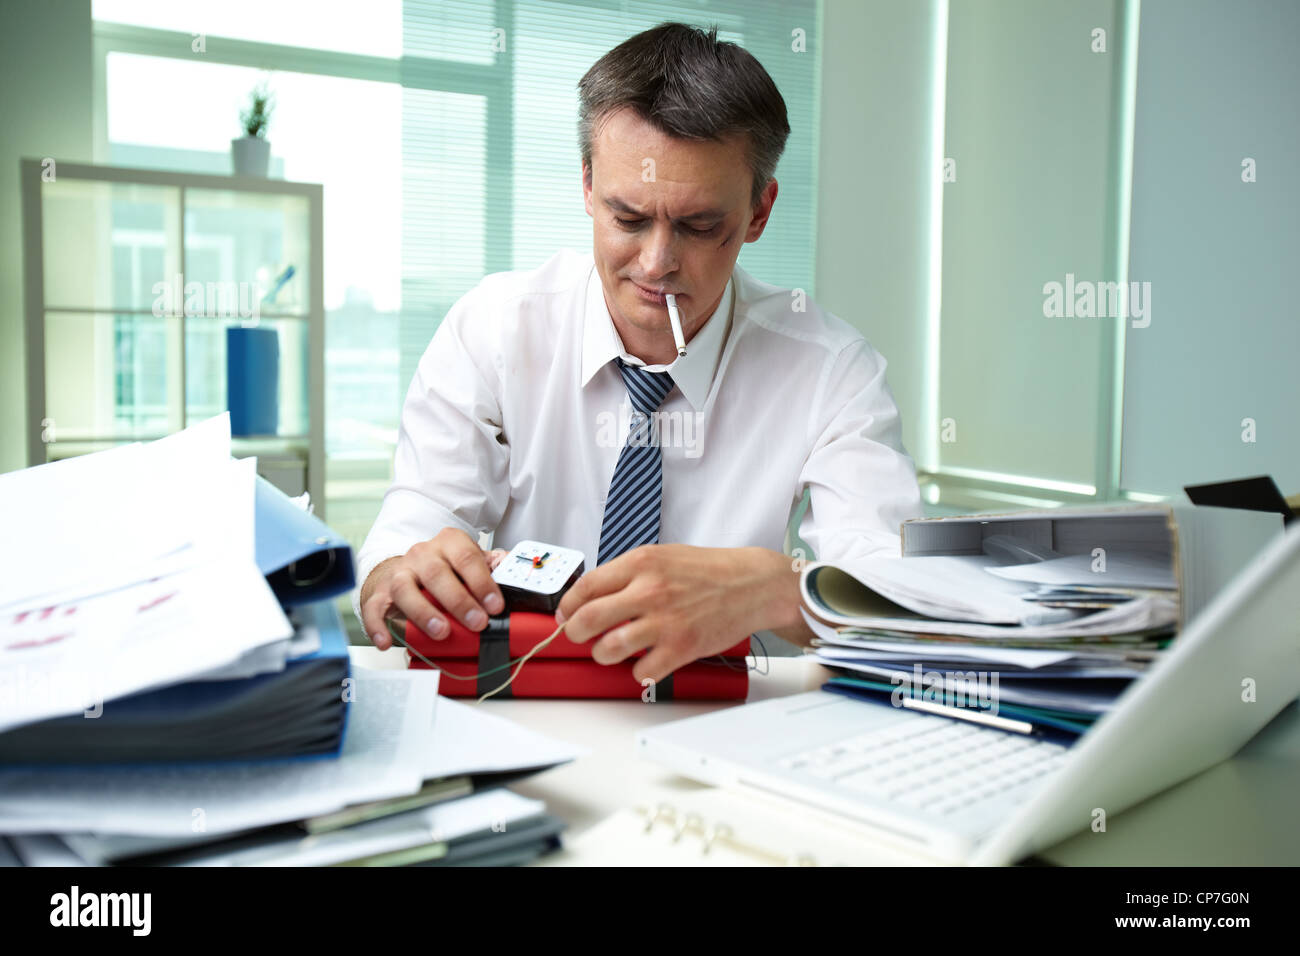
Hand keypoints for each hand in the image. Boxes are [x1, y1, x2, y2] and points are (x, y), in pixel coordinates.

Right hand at [360, 528, 508, 649]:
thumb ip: (494, 567)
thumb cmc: (448, 568)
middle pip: (437, 574)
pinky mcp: (380, 593)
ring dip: (423, 612)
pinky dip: (378, 626)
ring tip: (441, 632)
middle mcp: (422, 554)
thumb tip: (515, 574)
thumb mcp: (473, 562)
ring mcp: (399, 572)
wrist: (411, 567)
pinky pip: (374, 608)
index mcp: (449, 543)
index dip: (482, 582)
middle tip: (477, 622)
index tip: (495, 605)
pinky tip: (387, 642)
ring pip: (405, 588)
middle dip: (459, 601)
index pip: (467, 557)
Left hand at [554, 544, 802, 682]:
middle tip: (578, 636)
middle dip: (575, 632)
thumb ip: (629, 573)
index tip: (566, 614)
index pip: (586, 586)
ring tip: (610, 650)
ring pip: (609, 649)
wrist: (753, 584)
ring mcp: (666, 621)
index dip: (568, 605)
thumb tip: (592, 595)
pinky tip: (646, 661)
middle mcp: (650, 590)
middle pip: (588, 619)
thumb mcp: (663, 556)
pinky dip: (638, 672)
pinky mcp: (682, 647)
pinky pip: (642, 672)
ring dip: (602, 654)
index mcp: (642, 563)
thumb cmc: (709, 571)